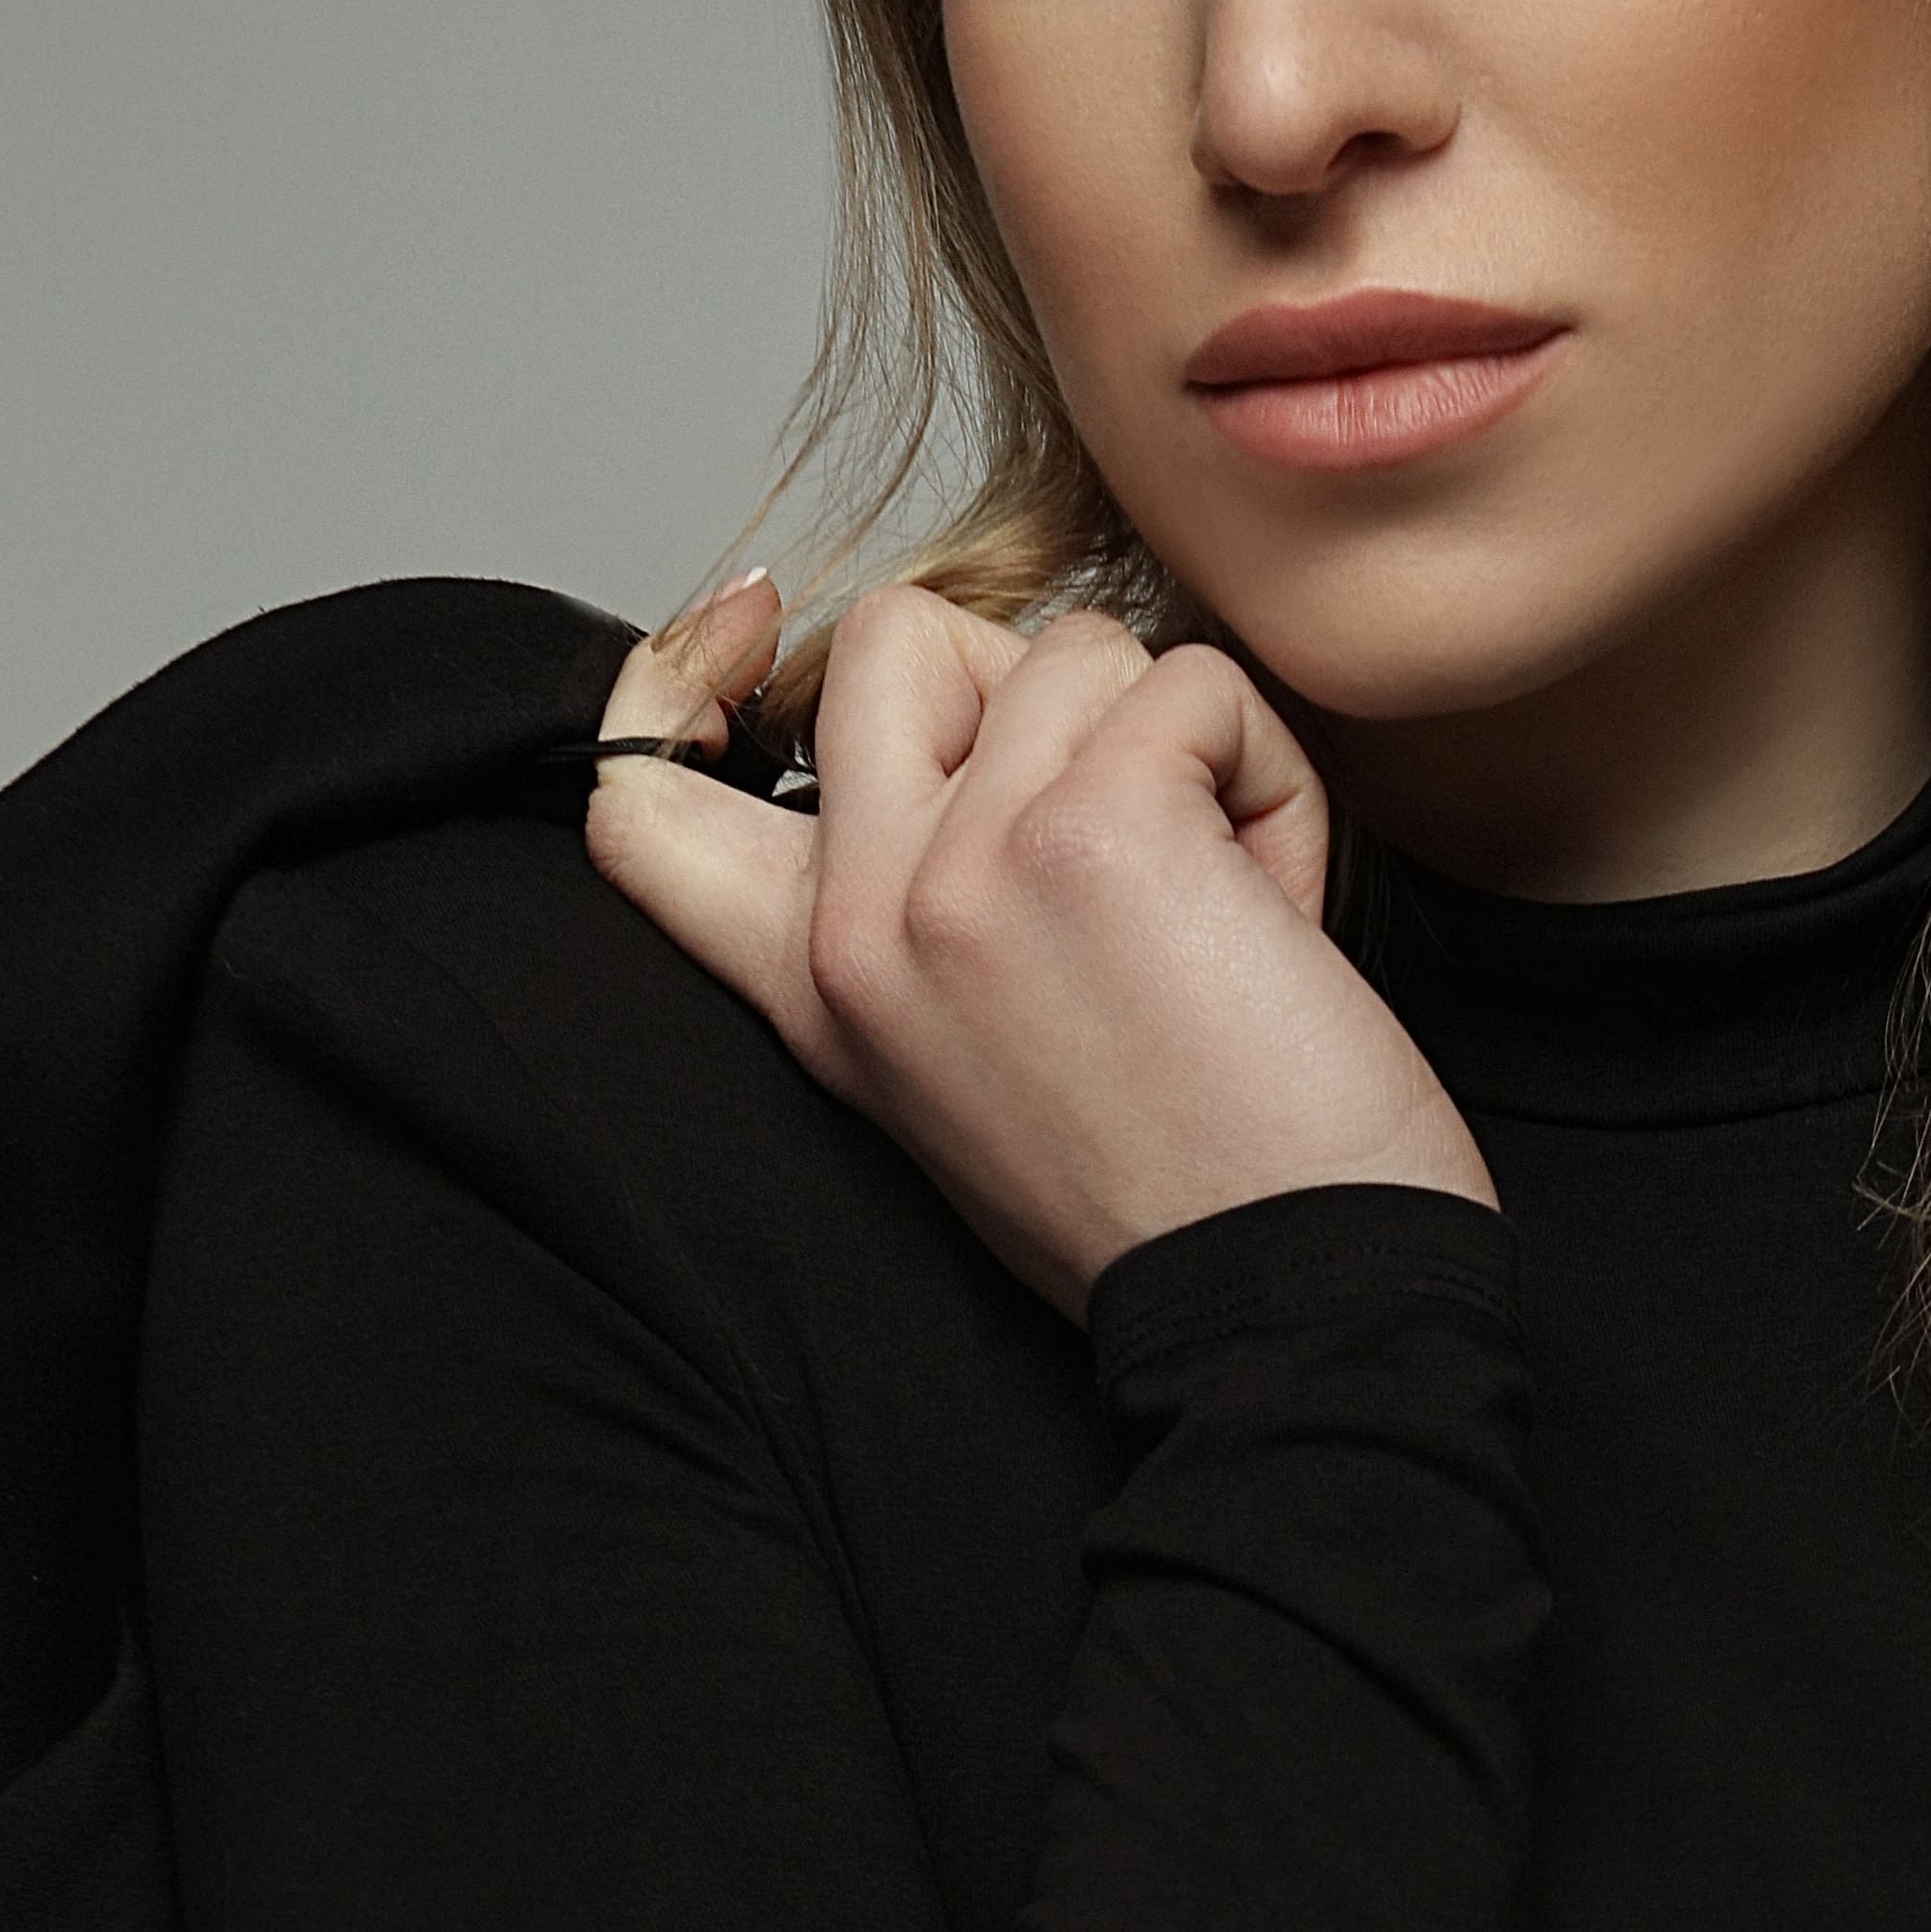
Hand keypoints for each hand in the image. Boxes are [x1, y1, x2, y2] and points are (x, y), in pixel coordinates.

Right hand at [584, 577, 1496, 1315]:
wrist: (1293, 1310)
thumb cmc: (1184, 1185)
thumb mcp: (970, 1059)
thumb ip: (914, 907)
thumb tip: (971, 726)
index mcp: (816, 984)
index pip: (637, 793)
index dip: (677, 672)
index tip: (750, 621)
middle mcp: (862, 916)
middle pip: (890, 633)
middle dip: (1027, 677)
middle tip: (1112, 809)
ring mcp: (965, 864)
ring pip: (1082, 647)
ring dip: (1189, 748)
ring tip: (1221, 908)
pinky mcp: (1100, 825)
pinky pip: (1203, 683)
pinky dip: (1273, 777)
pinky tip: (1276, 911)